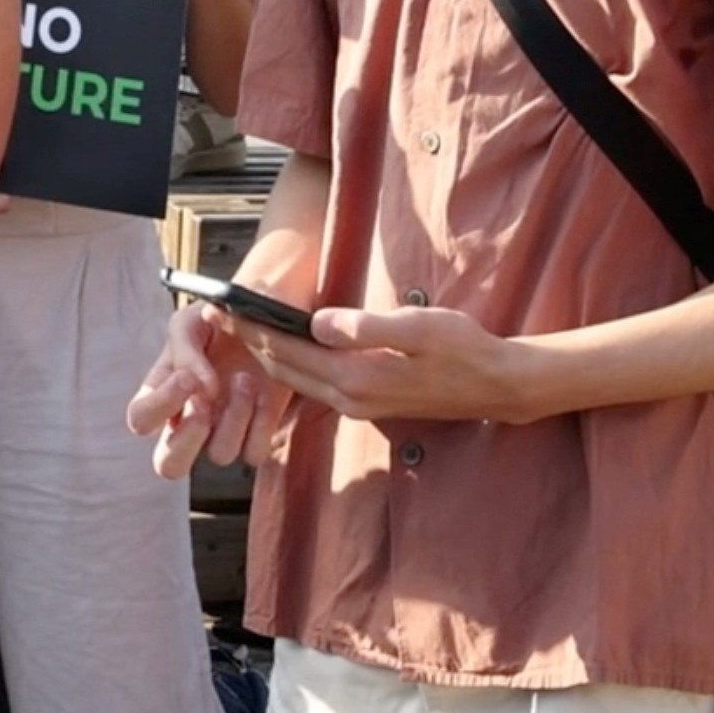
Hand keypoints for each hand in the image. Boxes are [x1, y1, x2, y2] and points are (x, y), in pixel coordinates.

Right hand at [125, 305, 271, 477]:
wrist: (263, 316)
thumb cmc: (218, 318)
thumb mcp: (191, 320)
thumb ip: (186, 350)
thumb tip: (202, 389)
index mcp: (162, 391)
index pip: (140, 418)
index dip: (159, 405)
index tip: (186, 378)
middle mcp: (187, 420)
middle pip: (168, 465)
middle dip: (186, 440)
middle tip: (204, 404)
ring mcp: (222, 431)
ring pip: (220, 454)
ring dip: (234, 416)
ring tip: (244, 379)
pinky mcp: (255, 435)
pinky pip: (254, 452)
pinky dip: (260, 421)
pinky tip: (263, 390)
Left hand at [235, 304, 537, 424]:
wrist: (496, 385)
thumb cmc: (463, 348)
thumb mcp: (420, 327)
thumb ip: (367, 327)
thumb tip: (317, 322)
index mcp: (356, 378)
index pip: (288, 351)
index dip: (252, 328)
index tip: (222, 307)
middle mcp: (349, 399)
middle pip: (283, 368)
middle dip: (249, 342)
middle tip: (216, 315)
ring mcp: (357, 405)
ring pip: (296, 379)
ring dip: (266, 354)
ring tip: (241, 328)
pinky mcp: (367, 404)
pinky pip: (314, 385)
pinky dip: (291, 366)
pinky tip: (284, 348)